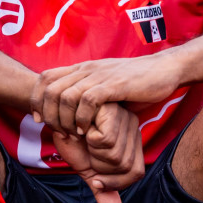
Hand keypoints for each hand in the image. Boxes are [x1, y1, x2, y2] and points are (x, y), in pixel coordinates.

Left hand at [31, 51, 184, 136]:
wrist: (165, 70)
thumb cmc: (137, 82)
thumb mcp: (106, 83)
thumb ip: (88, 92)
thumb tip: (69, 109)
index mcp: (83, 68)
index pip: (45, 78)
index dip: (36, 99)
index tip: (40, 119)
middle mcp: (87, 69)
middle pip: (50, 89)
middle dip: (48, 115)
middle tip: (58, 132)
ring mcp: (100, 76)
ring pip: (66, 96)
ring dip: (65, 120)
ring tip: (74, 134)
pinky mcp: (114, 85)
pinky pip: (88, 101)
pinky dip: (83, 119)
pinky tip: (88, 131)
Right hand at [51, 104, 143, 202]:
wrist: (53, 117)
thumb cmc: (73, 141)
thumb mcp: (90, 171)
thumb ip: (104, 192)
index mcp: (132, 141)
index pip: (136, 173)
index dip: (115, 182)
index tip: (96, 175)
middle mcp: (133, 127)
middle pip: (124, 165)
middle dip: (100, 166)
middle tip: (87, 150)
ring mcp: (124, 117)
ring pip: (115, 155)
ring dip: (93, 153)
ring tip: (84, 138)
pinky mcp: (112, 110)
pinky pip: (105, 140)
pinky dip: (89, 140)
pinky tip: (81, 128)